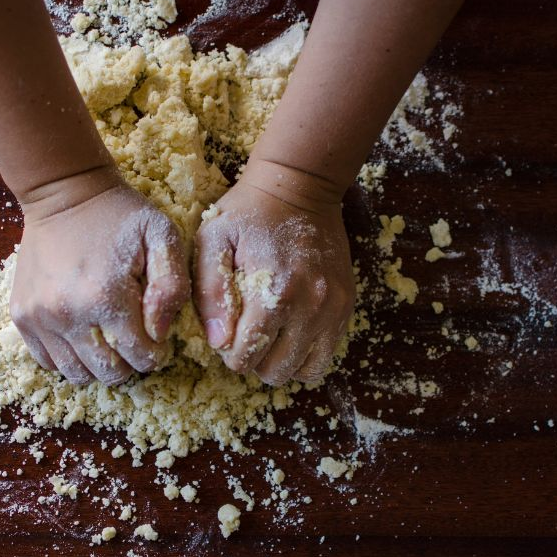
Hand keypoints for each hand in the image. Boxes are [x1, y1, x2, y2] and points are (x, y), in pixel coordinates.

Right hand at [10, 179, 189, 385]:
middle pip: (109, 373)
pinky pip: (48, 361)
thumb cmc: (119, 215)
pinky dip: (69, 358)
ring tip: (109, 340)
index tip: (156, 336)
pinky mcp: (22, 316)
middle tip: (133, 339)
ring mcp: (40, 317)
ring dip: (99, 366)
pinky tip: (83, 337)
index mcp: (106, 297)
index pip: (141, 357)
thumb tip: (159, 332)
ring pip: (77, 374)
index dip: (156, 353)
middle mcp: (68, 314)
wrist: (64, 192)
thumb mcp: (162, 236)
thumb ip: (172, 286)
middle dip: (129, 363)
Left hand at [194, 159, 354, 385]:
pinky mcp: (345, 306)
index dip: (228, 352)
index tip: (226, 330)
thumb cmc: (249, 212)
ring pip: (305, 370)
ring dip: (282, 362)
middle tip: (246, 334)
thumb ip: (210, 293)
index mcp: (275, 293)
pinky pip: (326, 354)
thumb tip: (219, 341)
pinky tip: (289, 332)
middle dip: (254, 360)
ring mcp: (333, 309)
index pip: (245, 357)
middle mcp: (310, 307)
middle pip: (275, 370)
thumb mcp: (214, 241)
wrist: (300, 186)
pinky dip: (305, 354)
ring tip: (269, 337)